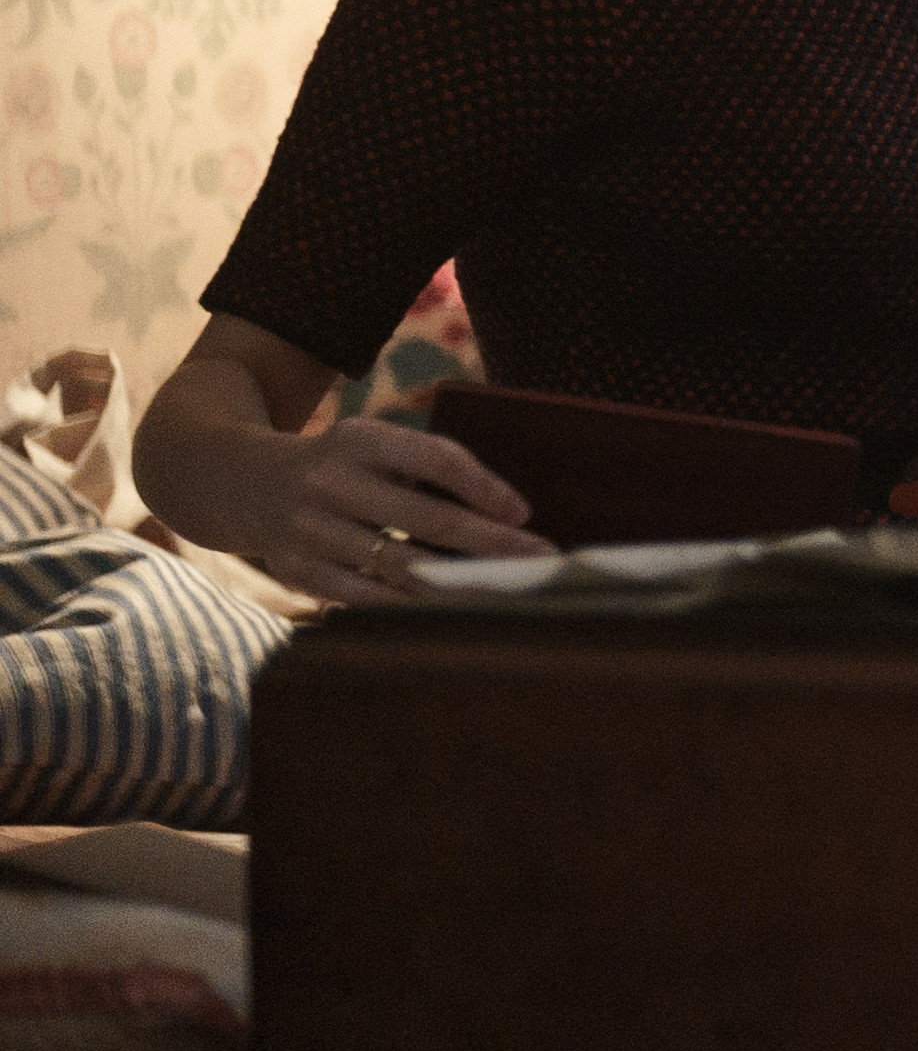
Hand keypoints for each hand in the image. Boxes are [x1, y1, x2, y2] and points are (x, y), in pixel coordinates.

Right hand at [212, 416, 548, 608]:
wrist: (244, 484)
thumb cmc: (340, 465)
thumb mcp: (372, 444)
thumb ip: (425, 466)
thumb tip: (505, 513)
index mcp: (358, 438)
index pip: (435, 458)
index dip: (483, 486)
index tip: (523, 513)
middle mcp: (329, 482)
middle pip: (426, 518)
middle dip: (490, 544)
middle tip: (540, 561)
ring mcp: (308, 530)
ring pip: (400, 565)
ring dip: (460, 583)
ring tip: (507, 593)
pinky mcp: (297, 572)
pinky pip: (367, 597)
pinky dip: (413, 606)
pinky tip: (452, 612)